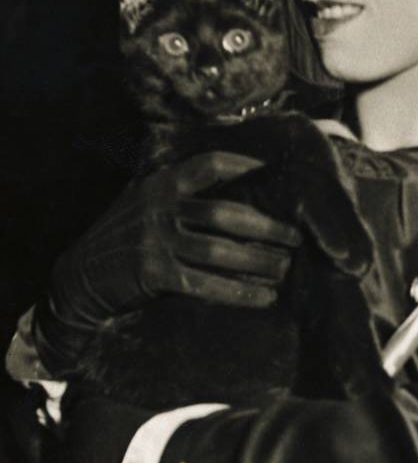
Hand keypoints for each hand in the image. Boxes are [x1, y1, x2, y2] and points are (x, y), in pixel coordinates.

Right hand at [32, 152, 303, 376]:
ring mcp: (156, 242)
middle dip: (266, 227)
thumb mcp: (141, 201)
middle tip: (295, 238)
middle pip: (226, 214)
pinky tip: (263, 297)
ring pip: (221, 251)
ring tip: (284, 268)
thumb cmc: (122, 236)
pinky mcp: (154, 274)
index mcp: (160, 184)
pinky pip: (206, 284)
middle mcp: (160, 209)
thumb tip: (234, 184)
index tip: (270, 169)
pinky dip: (238, 292)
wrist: (78, 278)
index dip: (241, 165)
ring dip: (259, 261)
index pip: (208, 165)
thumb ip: (177, 192)